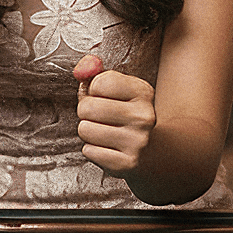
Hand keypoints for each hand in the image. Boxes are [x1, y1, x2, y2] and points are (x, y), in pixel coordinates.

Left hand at [73, 54, 155, 173]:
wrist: (151, 150)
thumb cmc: (127, 115)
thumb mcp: (118, 90)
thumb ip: (95, 73)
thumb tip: (81, 69)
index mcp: (143, 92)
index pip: (100, 82)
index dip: (93, 89)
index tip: (104, 96)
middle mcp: (144, 116)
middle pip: (88, 107)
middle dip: (86, 112)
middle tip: (99, 117)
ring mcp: (137, 142)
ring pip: (85, 130)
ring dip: (89, 131)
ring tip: (105, 132)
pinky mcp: (126, 163)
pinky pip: (89, 151)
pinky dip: (93, 150)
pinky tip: (108, 147)